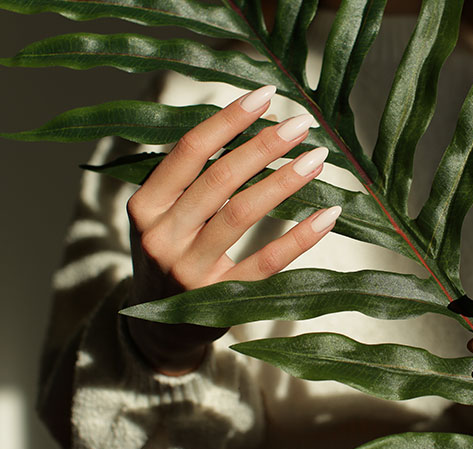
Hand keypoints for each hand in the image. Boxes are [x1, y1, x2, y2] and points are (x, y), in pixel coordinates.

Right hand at [125, 85, 340, 375]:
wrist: (156, 329)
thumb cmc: (168, 255)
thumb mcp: (161, 217)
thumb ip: (189, 180)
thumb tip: (248, 125)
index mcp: (143, 207)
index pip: (187, 152)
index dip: (228, 120)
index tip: (265, 95)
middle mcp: (161, 237)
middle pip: (218, 179)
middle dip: (263, 145)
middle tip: (301, 123)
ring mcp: (189, 271)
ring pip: (241, 214)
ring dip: (284, 181)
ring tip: (316, 158)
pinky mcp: (220, 299)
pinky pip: (266, 262)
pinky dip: (300, 236)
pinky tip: (328, 215)